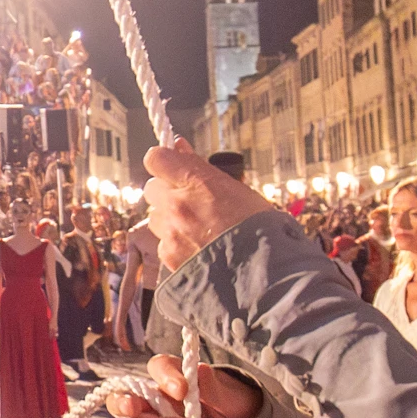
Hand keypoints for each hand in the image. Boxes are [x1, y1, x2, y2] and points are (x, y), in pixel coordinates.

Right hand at [106, 352, 261, 417]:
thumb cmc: (224, 396)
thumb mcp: (224, 388)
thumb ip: (211, 382)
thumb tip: (201, 370)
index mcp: (170, 373)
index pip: (157, 367)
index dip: (164, 377)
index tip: (182, 390)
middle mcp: (155, 397)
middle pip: (128, 399)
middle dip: (128, 405)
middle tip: (136, 410)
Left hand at [140, 142, 270, 269]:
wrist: (265, 272)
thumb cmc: (258, 227)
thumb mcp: (236, 188)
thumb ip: (200, 168)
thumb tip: (178, 146)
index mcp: (197, 182)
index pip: (156, 159)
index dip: (163, 162)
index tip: (172, 166)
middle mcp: (177, 205)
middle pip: (151, 187)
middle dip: (166, 191)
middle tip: (189, 201)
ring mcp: (170, 232)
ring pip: (154, 216)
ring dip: (168, 218)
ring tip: (196, 228)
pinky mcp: (168, 255)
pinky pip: (162, 241)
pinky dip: (174, 242)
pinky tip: (197, 247)